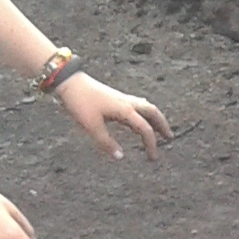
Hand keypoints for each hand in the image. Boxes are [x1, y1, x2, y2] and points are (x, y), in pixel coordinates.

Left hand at [52, 71, 169, 160]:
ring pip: (146, 107)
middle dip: (162, 125)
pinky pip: (136, 104)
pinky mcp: (115, 97)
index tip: (152, 157)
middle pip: (153, 112)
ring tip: (158, 128)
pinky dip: (143, 113)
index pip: (145, 129)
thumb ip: (106, 143)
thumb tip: (120, 157)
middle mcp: (127, 103)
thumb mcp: (91, 125)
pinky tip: (139, 117)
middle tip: (169, 137)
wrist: (69, 81)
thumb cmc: (80, 102)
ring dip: (154, 118)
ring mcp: (121, 98)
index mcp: (125, 110)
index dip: (151, 144)